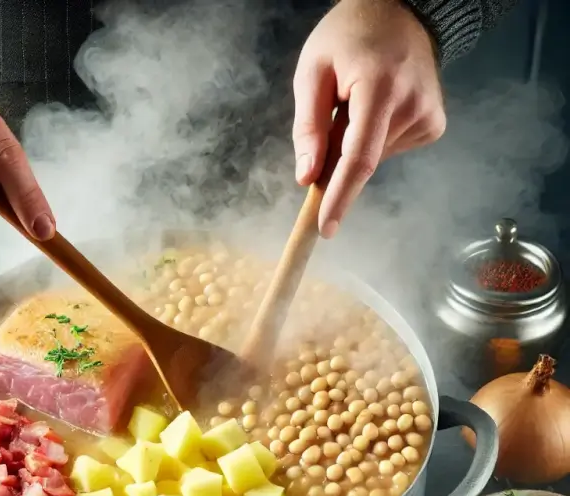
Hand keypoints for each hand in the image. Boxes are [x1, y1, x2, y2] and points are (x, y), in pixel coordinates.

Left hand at [293, 0, 445, 237]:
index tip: (325, 229)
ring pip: (376, 157)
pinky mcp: (434, 125)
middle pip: (363, 161)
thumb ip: (308, 127)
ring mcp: (428, 117)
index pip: (359, 158)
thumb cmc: (348, 37)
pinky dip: (375, 140)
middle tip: (329, 126)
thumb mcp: (313, 72)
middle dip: (336, 162)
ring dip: (356, 146)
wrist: (404, 10)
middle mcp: (412, 106)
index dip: (340, 197)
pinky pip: (391, 149)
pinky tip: (378, 109)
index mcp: (380, 88)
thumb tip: (307, 178)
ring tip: (357, 105)